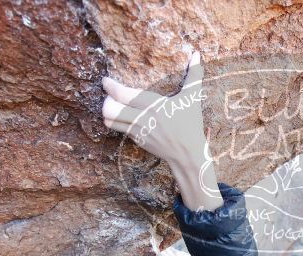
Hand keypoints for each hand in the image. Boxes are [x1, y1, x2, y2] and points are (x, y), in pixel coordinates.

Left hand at [102, 51, 221, 210]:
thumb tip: (197, 54)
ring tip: (114, 105)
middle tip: (111, 95)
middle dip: (106, 100)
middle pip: (109, 109)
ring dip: (108, 112)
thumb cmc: (190, 124)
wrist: (187, 153)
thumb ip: (193, 75)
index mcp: (152, 105)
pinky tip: (123, 116)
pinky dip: (115, 121)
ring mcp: (137, 130)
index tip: (106, 81)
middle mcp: (141, 118)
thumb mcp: (191, 99)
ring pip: (109, 121)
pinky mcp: (136, 140)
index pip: (122, 94)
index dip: (110, 87)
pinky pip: (118, 129)